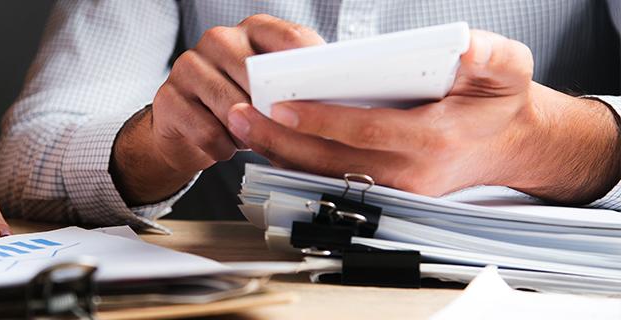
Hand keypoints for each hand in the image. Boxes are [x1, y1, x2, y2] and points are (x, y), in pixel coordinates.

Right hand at [112, 14, 325, 204]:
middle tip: (285, 132)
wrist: (186, 131)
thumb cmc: (242, 108)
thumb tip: (339, 103)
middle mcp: (218, 39)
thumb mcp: (272, 92)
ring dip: (247, 133)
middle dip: (273, 110)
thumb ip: (297, 86)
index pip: (288, 39)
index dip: (309, 68)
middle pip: (257, 76)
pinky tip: (224, 146)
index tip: (325, 97)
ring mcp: (189, 65)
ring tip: (251, 140)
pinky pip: (208, 131)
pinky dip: (222, 148)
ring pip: (231, 107)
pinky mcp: (168, 97)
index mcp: (252, 29)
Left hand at [228, 30, 620, 203]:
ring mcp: (393, 186)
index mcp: (434, 139)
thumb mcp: (509, 69)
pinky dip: (294, 157)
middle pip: (330, 159)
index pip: (366, 130)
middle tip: (238, 113)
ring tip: (239, 122)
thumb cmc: (502, 104)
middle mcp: (408, 171)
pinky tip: (265, 135)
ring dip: (278, 150)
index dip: (321, 120)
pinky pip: (329, 175)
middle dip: (280, 138)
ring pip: (323, 172)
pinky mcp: (382, 189)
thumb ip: (488, 54)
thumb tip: (459, 43)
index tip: (282, 105)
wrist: (514, 147)